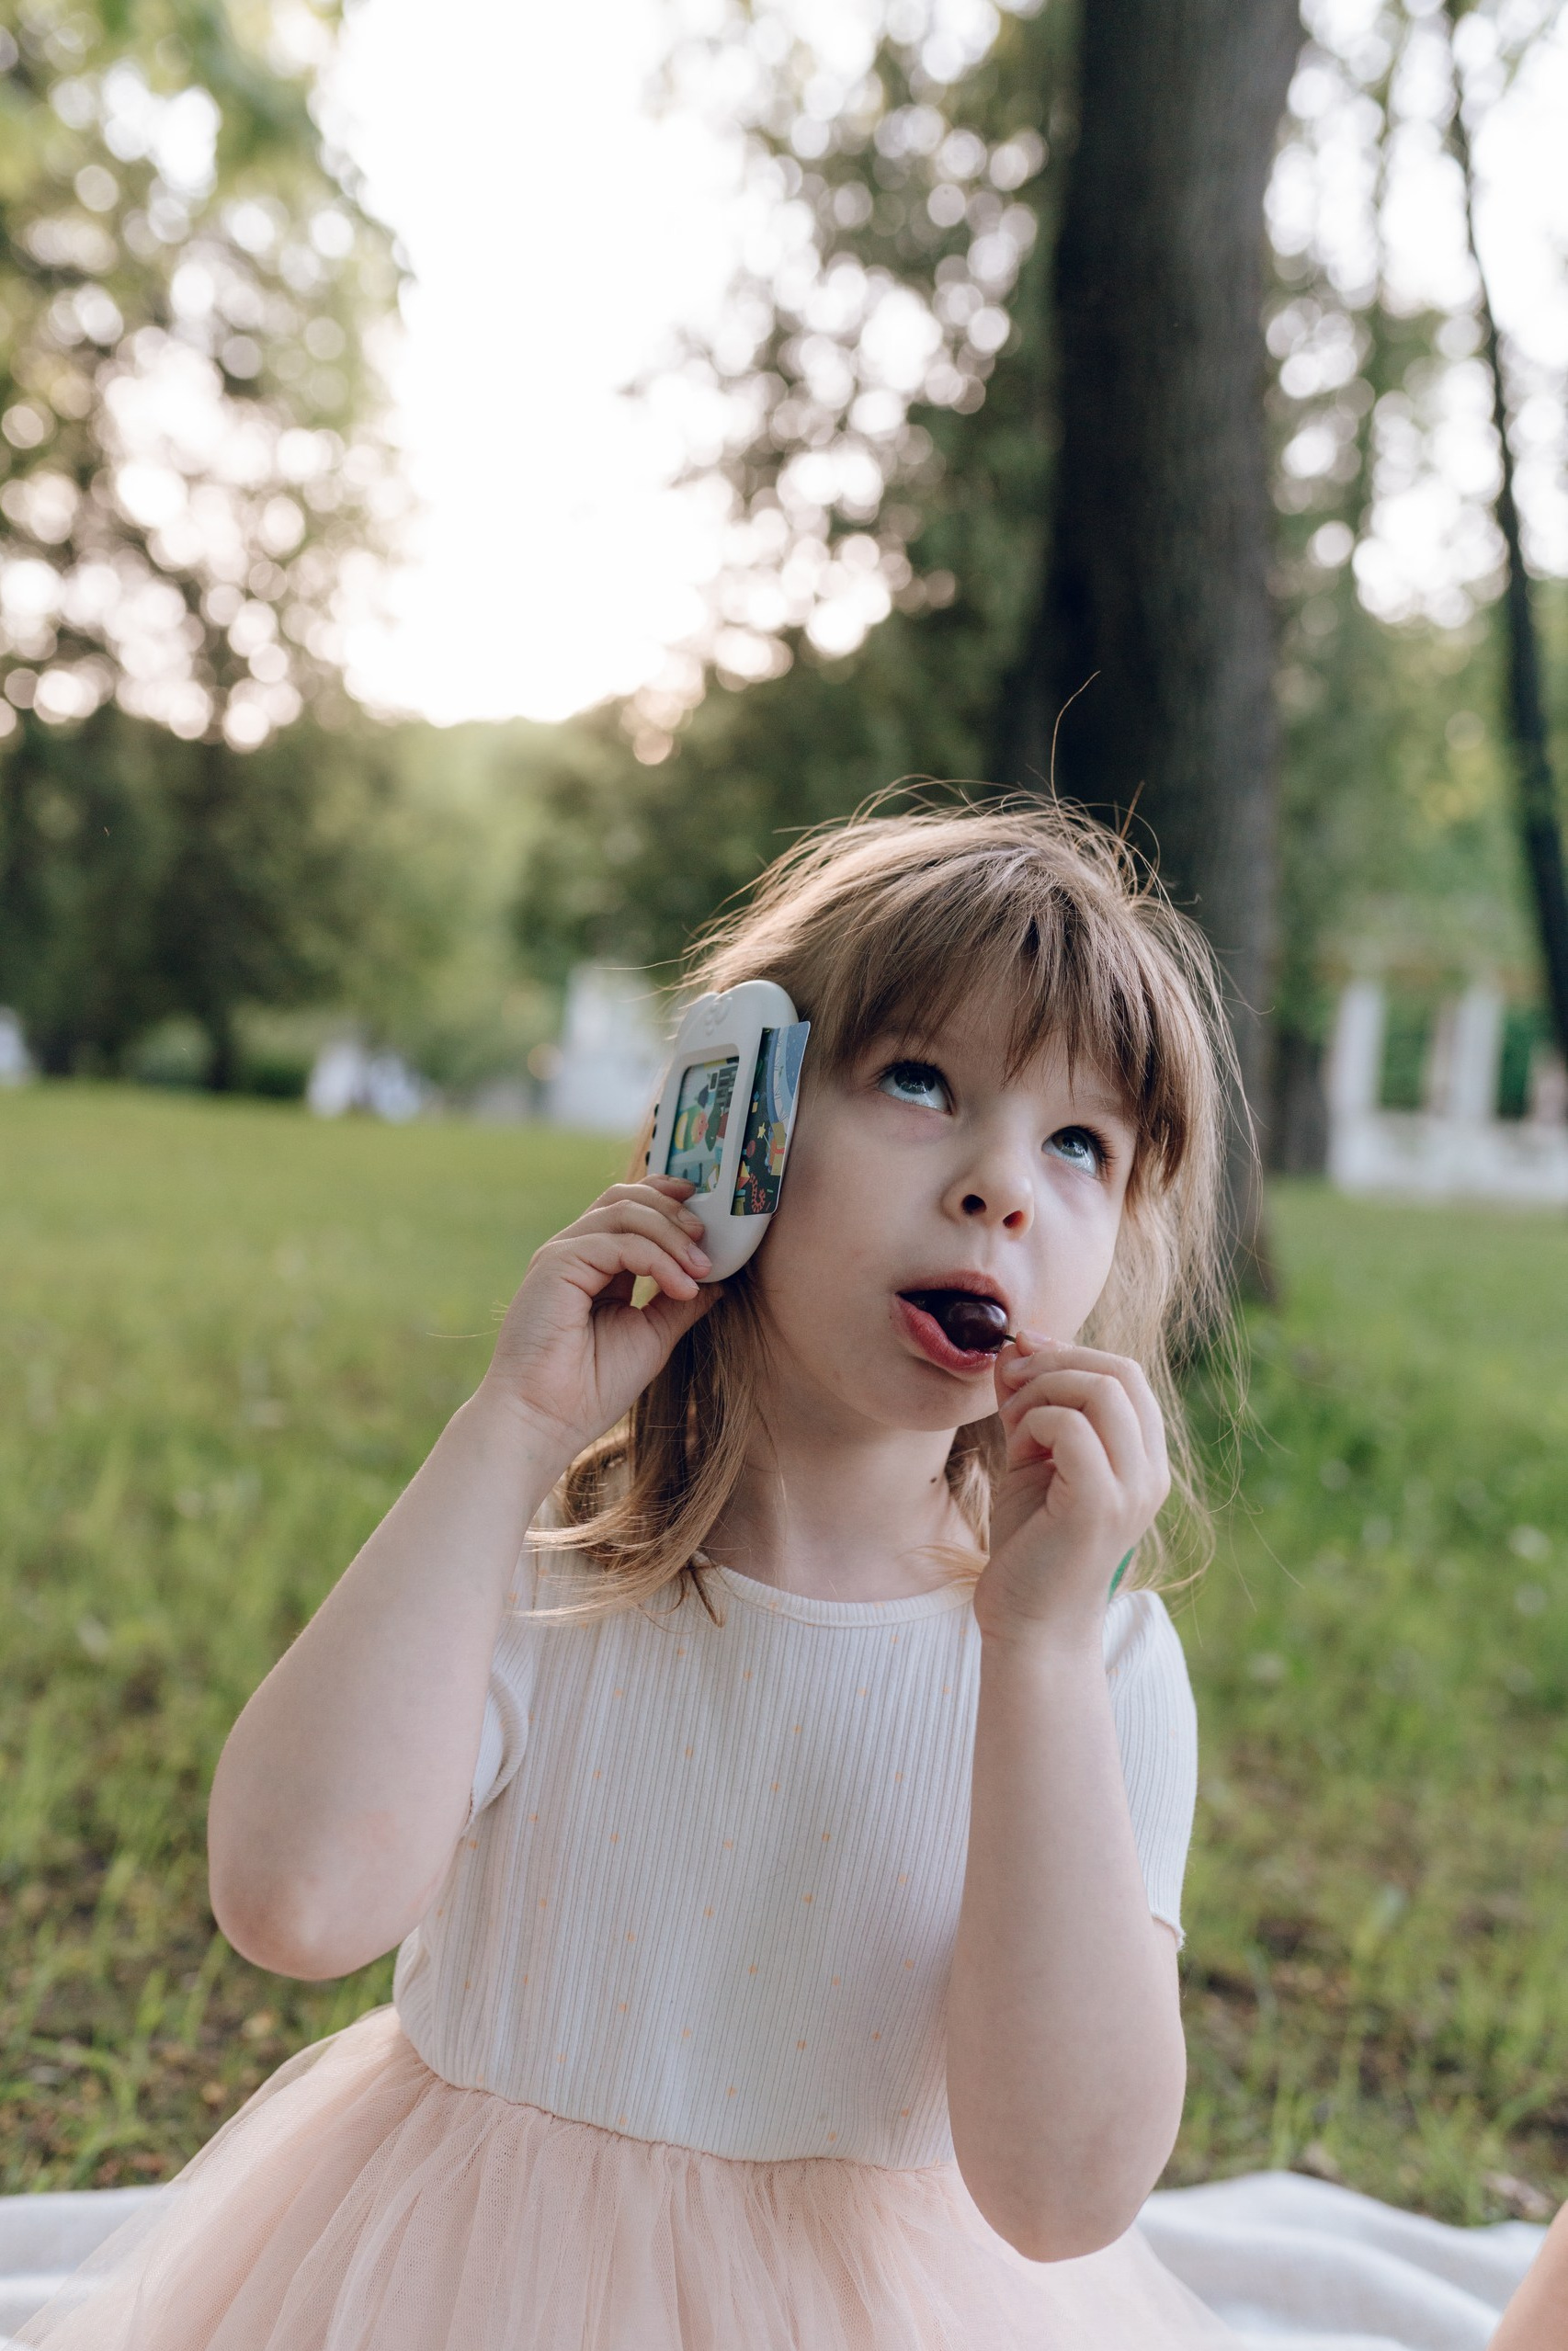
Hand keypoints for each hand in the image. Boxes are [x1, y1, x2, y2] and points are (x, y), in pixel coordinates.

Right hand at [478, 1177, 716, 1476]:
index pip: (629, 1210)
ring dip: (671, 1234)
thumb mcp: (652, 1336)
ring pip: (623, 1211)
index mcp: (594, 1265)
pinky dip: (658, 1259)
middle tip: (707, 1239)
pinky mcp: (557, 1264)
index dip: (668, 1200)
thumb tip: (719, 1280)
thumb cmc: (591, 1387)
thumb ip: (679, 1302)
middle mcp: (575, 1252)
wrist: (546, 1420)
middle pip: (625, 1198)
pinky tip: (681, 1288)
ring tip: (701, 1268)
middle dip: (673, 1209)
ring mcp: (563, 1255)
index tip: (708, 1216)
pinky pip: (618, 1243)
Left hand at [975, 1336, 1170, 1648]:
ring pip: (1103, 1390)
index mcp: (1143, 1460)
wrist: (1029, 1625)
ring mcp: (1131, 1489)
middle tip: (1013, 1377)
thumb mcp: (1033, 1459)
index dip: (1072, 1351)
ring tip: (1015, 1420)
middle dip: (1058, 1359)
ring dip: (1045, 1388)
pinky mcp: (1099, 1505)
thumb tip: (1016, 1345)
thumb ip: (1032, 1406)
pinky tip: (1019, 1452)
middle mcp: (1150, 1472)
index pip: (1127, 1374)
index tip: (1023, 1354)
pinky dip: (1035, 1422)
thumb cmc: (1030, 1544)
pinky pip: (1071, 1426)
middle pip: (1122, 1372)